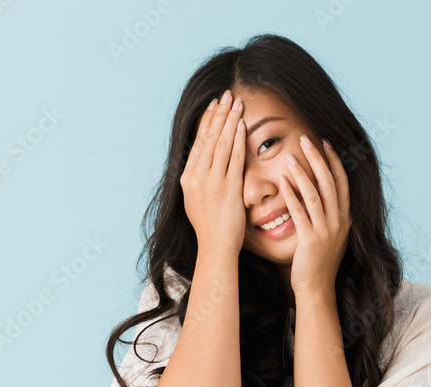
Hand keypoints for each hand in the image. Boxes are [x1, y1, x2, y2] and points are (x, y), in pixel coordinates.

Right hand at [179, 90, 247, 255]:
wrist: (215, 247)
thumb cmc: (211, 228)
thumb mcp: (197, 201)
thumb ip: (199, 181)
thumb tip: (203, 166)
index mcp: (188, 178)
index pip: (199, 143)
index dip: (207, 122)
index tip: (214, 106)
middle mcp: (197, 177)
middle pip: (209, 138)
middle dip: (219, 114)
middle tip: (227, 95)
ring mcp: (211, 182)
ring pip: (221, 143)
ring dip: (230, 121)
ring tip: (237, 103)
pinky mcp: (227, 188)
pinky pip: (234, 158)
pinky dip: (238, 140)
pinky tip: (243, 126)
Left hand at [278, 135, 350, 294]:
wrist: (317, 289)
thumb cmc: (318, 263)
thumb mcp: (329, 235)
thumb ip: (326, 215)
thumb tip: (316, 194)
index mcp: (344, 218)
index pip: (342, 182)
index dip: (334, 161)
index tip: (324, 143)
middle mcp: (339, 221)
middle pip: (330, 183)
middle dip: (318, 159)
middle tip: (306, 139)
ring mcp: (326, 231)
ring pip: (316, 195)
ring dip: (302, 174)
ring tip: (290, 157)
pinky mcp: (311, 240)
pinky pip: (301, 213)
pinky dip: (292, 196)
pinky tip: (282, 183)